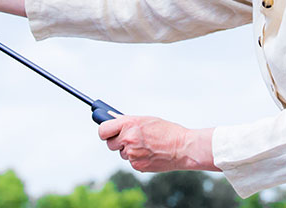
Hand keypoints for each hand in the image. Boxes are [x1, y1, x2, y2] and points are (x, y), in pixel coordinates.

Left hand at [97, 115, 216, 172]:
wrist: (182, 147)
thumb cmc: (166, 131)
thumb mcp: (145, 120)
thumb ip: (128, 122)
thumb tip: (112, 120)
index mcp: (128, 124)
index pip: (103, 130)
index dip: (104, 132)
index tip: (107, 132)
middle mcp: (128, 138)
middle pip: (110, 144)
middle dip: (117, 142)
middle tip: (128, 139)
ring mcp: (132, 153)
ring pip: (122, 153)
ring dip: (129, 150)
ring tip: (146, 145)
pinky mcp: (137, 165)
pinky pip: (131, 162)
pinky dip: (138, 159)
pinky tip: (150, 153)